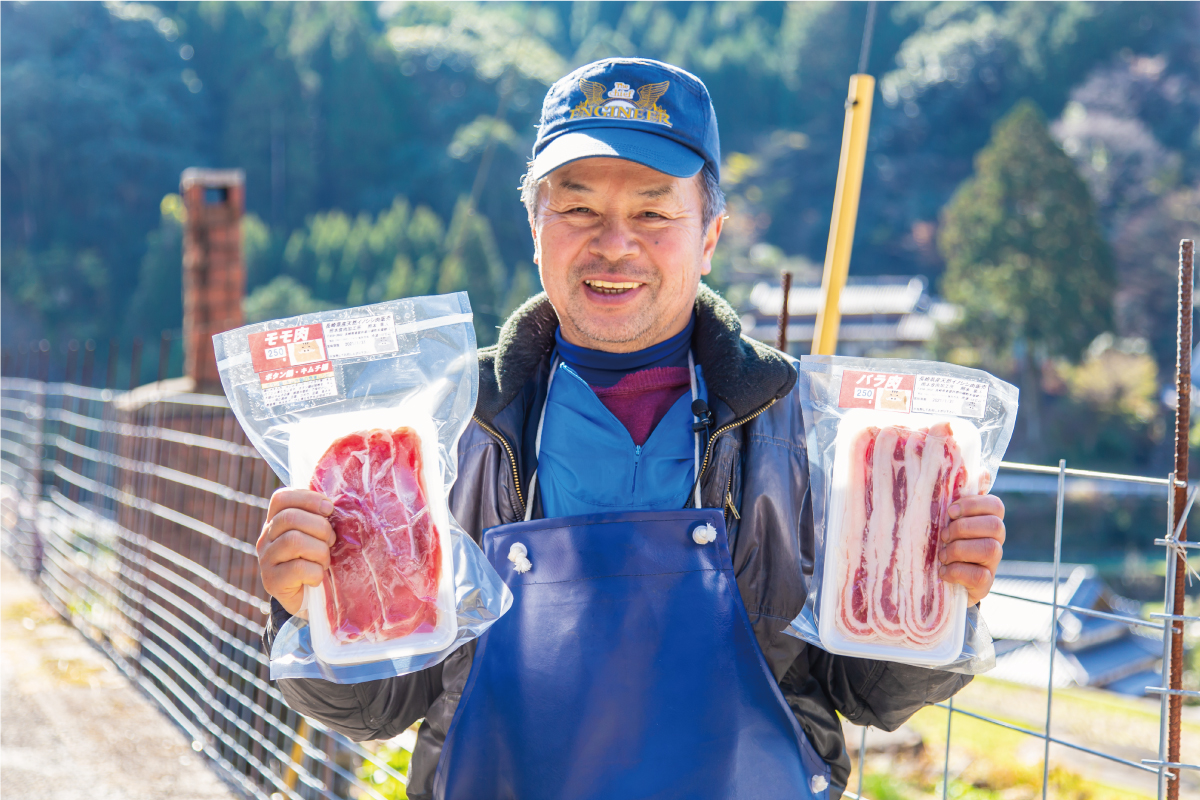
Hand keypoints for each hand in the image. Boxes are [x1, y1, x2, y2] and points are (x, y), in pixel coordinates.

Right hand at [257, 489, 336, 616]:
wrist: (307, 601)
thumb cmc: (316, 561)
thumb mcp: (317, 536)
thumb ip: (319, 518)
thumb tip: (333, 504)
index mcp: (276, 521)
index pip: (281, 498)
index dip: (307, 498)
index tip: (329, 509)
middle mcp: (266, 538)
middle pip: (290, 518)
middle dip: (320, 528)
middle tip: (330, 541)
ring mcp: (266, 559)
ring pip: (294, 541)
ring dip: (319, 551)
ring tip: (324, 562)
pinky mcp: (271, 581)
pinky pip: (299, 568)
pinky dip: (316, 572)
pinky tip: (316, 578)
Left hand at [939, 494, 1004, 604]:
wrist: (937, 581)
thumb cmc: (938, 544)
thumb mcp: (940, 523)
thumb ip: (947, 505)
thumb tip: (960, 477)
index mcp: (986, 521)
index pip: (995, 505)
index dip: (973, 505)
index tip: (950, 512)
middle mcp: (995, 541)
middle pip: (995, 526)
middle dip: (963, 528)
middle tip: (944, 535)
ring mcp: (992, 563)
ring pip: (990, 549)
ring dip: (959, 549)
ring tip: (942, 555)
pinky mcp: (985, 584)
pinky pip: (980, 575)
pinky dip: (956, 571)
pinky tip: (943, 571)